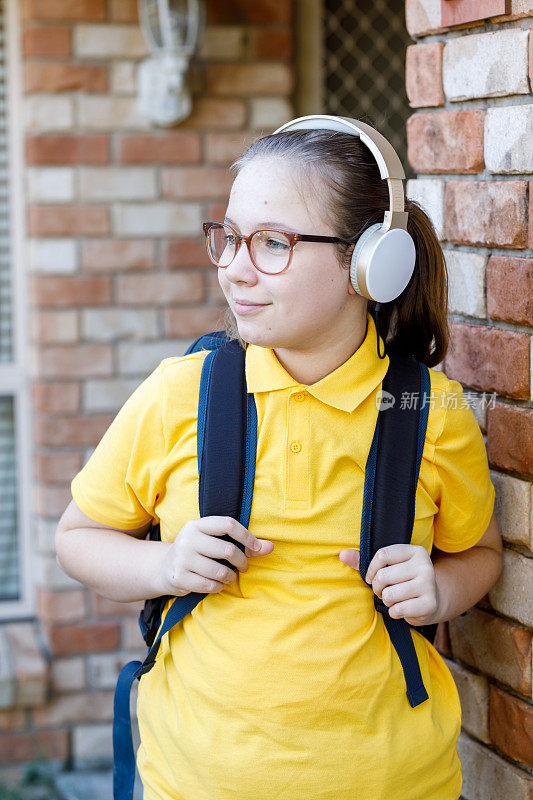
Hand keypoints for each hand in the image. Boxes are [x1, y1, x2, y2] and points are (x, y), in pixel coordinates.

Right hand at [158, 516, 273, 596]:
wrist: (165, 567)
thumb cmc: (199, 551)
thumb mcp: (215, 540)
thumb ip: (244, 543)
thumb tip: (271, 547)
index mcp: (197, 524)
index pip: (228, 524)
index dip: (246, 536)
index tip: (256, 548)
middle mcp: (188, 539)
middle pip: (227, 549)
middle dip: (241, 561)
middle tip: (243, 567)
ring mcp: (182, 558)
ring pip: (220, 571)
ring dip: (230, 577)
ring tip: (229, 576)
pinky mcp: (179, 577)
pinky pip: (210, 585)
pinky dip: (219, 587)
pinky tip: (216, 583)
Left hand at [339, 544, 440, 625]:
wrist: (433, 601)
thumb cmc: (403, 581)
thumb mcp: (388, 567)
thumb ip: (363, 561)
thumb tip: (342, 554)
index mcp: (415, 551)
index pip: (383, 554)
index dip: (371, 569)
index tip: (370, 577)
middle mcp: (425, 565)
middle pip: (384, 575)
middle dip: (378, 588)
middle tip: (384, 591)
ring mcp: (429, 585)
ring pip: (390, 594)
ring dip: (387, 601)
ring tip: (394, 599)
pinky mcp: (430, 604)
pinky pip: (398, 609)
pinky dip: (394, 612)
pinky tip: (402, 608)